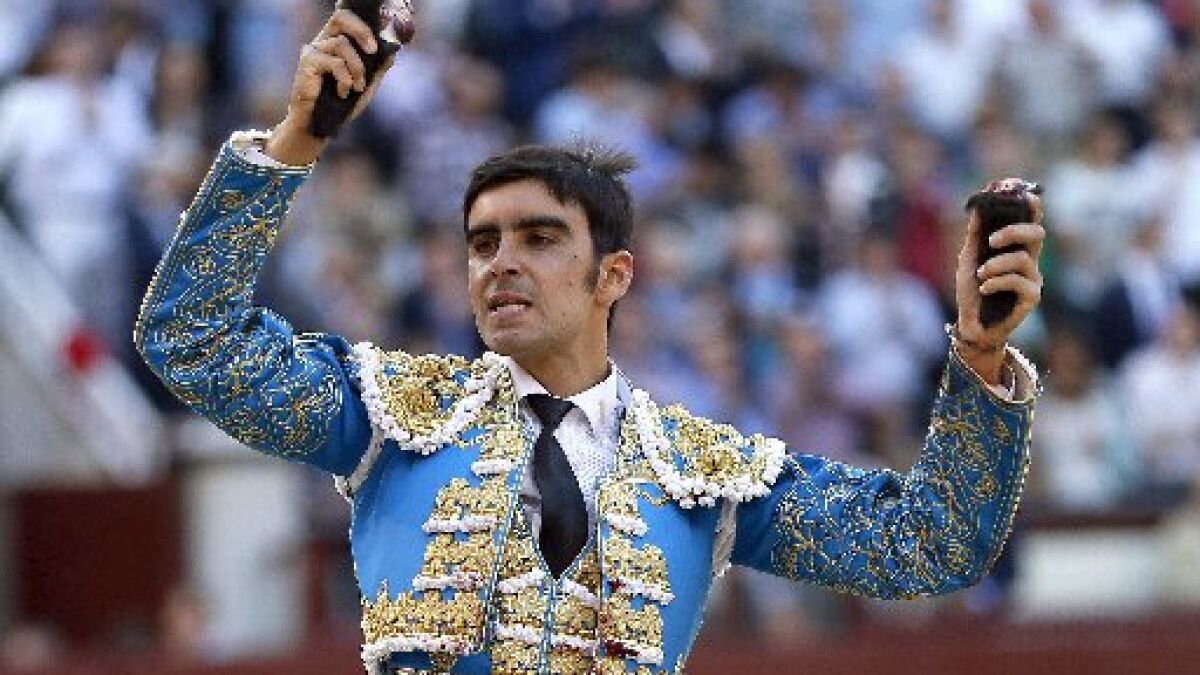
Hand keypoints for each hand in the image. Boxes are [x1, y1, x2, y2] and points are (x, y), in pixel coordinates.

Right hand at [265, 7, 396, 165]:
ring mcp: (313, 51)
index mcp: (336, 43)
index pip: (346, 18)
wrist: (321, 125)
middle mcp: (323, 42)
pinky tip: (343, 92)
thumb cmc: (341, 105)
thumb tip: (393, 50)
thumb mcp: (366, 85)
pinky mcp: (307, 62)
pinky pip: (334, 62)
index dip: (362, 24)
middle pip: (340, 18)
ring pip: (341, 44)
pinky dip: (345, 78)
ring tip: (357, 87)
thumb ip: (377, 68)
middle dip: (361, 31)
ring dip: (357, 67)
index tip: (376, 44)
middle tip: (372, 49)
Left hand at [953, 203, 1044, 382]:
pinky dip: (997, 282)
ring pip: (1023, 259)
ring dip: (996, 265)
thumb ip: (976, 233)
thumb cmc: (972, 290)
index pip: (1031, 219)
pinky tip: (984, 288)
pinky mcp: (1032, 297)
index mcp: (1016, 246)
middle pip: (1037, 233)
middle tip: (991, 241)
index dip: (1030, 203)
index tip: (1019, 191)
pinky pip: (1019, 281)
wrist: (970, 324)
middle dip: (1013, 231)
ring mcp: (1033, 278)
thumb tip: (980, 203)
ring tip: (981, 275)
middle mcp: (1029, 259)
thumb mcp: (969, 257)